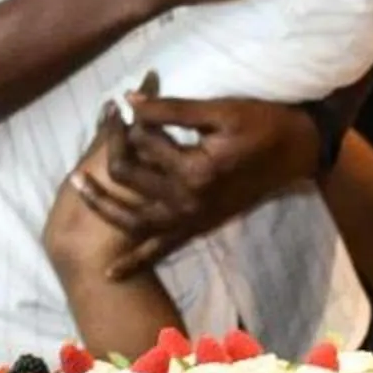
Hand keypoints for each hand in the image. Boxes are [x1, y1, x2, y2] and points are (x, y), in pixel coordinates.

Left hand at [69, 81, 320, 275]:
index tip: (120, 103)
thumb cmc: (262, 125)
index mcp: (194, 170)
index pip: (140, 144)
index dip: (127, 121)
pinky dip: (133, 262)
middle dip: (111, 147)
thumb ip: (171, 109)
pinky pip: (159, 250)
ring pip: (131, 220)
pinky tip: (109, 272)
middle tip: (104, 120)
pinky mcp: (197, 227)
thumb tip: (128, 99)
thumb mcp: (220, 111)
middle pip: (128, 177)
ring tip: (76, 184)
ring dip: (101, 206)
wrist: (296, 151)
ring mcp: (191, 219)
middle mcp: (188, 201)